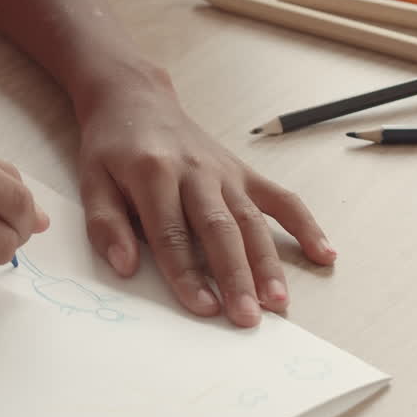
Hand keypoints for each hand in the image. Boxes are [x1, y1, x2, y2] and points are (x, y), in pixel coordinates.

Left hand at [74, 69, 334, 327]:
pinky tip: (325, 254)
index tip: (202, 309)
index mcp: (154, 173)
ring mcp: (225, 172)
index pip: (171, 233)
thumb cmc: (112, 147)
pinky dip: (305, 225)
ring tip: (279, 302)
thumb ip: (106, 224)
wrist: (137, 99)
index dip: (187, 274)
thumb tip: (125, 268)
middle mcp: (195, 171)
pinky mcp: (243, 172)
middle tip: (247, 317)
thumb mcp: (91, 180)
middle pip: (219, 229)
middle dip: (235, 275)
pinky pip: (281, 198)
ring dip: (268, 263)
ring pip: (252, 220)